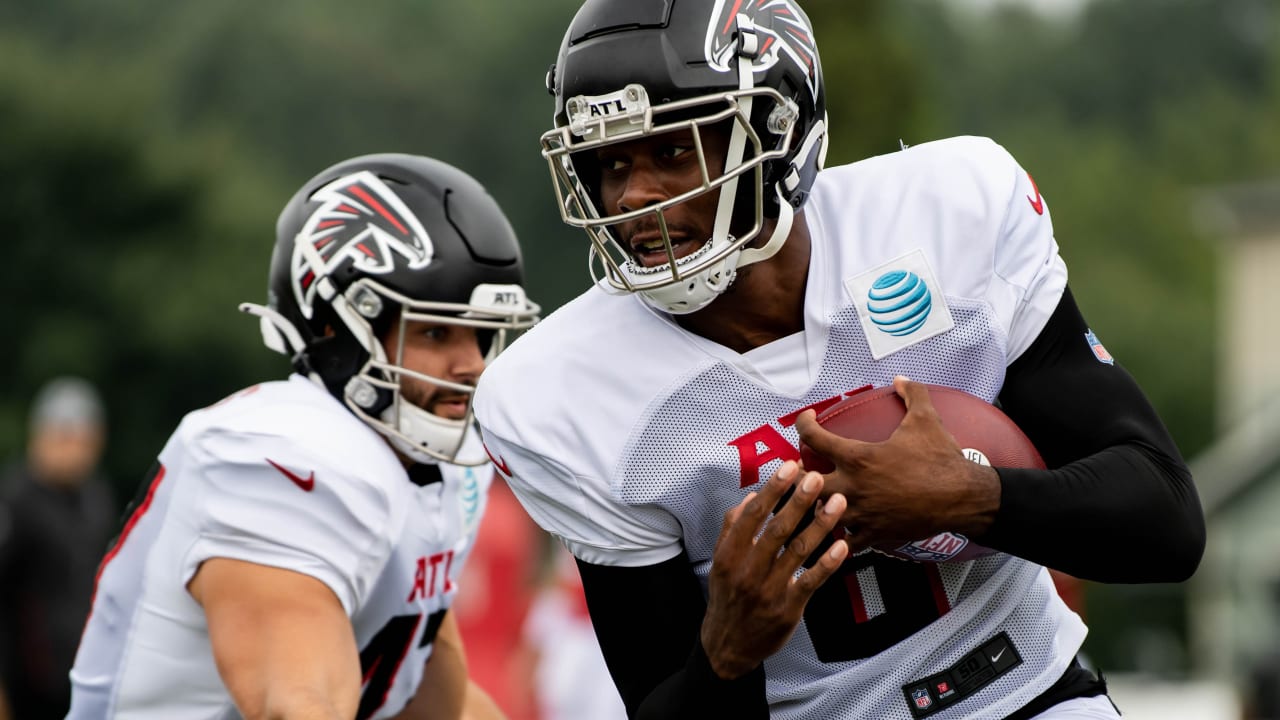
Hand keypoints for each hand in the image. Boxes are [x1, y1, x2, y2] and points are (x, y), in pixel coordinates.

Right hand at [700, 460, 848, 678]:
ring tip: (838, 503)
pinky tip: (842, 544)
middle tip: (818, 477)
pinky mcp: (788, 608)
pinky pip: (812, 580)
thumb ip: (731, 529)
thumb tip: (749, 498)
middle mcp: (748, 570)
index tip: (789, 467)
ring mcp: (769, 590)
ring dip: (820, 524)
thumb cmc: (728, 598)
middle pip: (777, 529)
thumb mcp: (720, 562)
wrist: (730, 645)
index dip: (773, 489)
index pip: (753, 515)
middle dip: (799, 500)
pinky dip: (828, 562)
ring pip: (798, 551)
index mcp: (729, 555)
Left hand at [794, 376, 1000, 550]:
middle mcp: (852, 487)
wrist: (963, 498)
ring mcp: (861, 514)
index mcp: (857, 457)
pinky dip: (839, 535)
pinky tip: (840, 528)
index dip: (803, 424)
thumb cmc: (941, 458)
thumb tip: (901, 379)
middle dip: (795, 476)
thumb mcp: (926, 419)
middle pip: (804, 484)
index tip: (807, 420)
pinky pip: (845, 541)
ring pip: (820, 515)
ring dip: (816, 506)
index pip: (812, 437)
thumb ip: (912, 393)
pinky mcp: (874, 534)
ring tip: (817, 498)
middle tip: (799, 469)